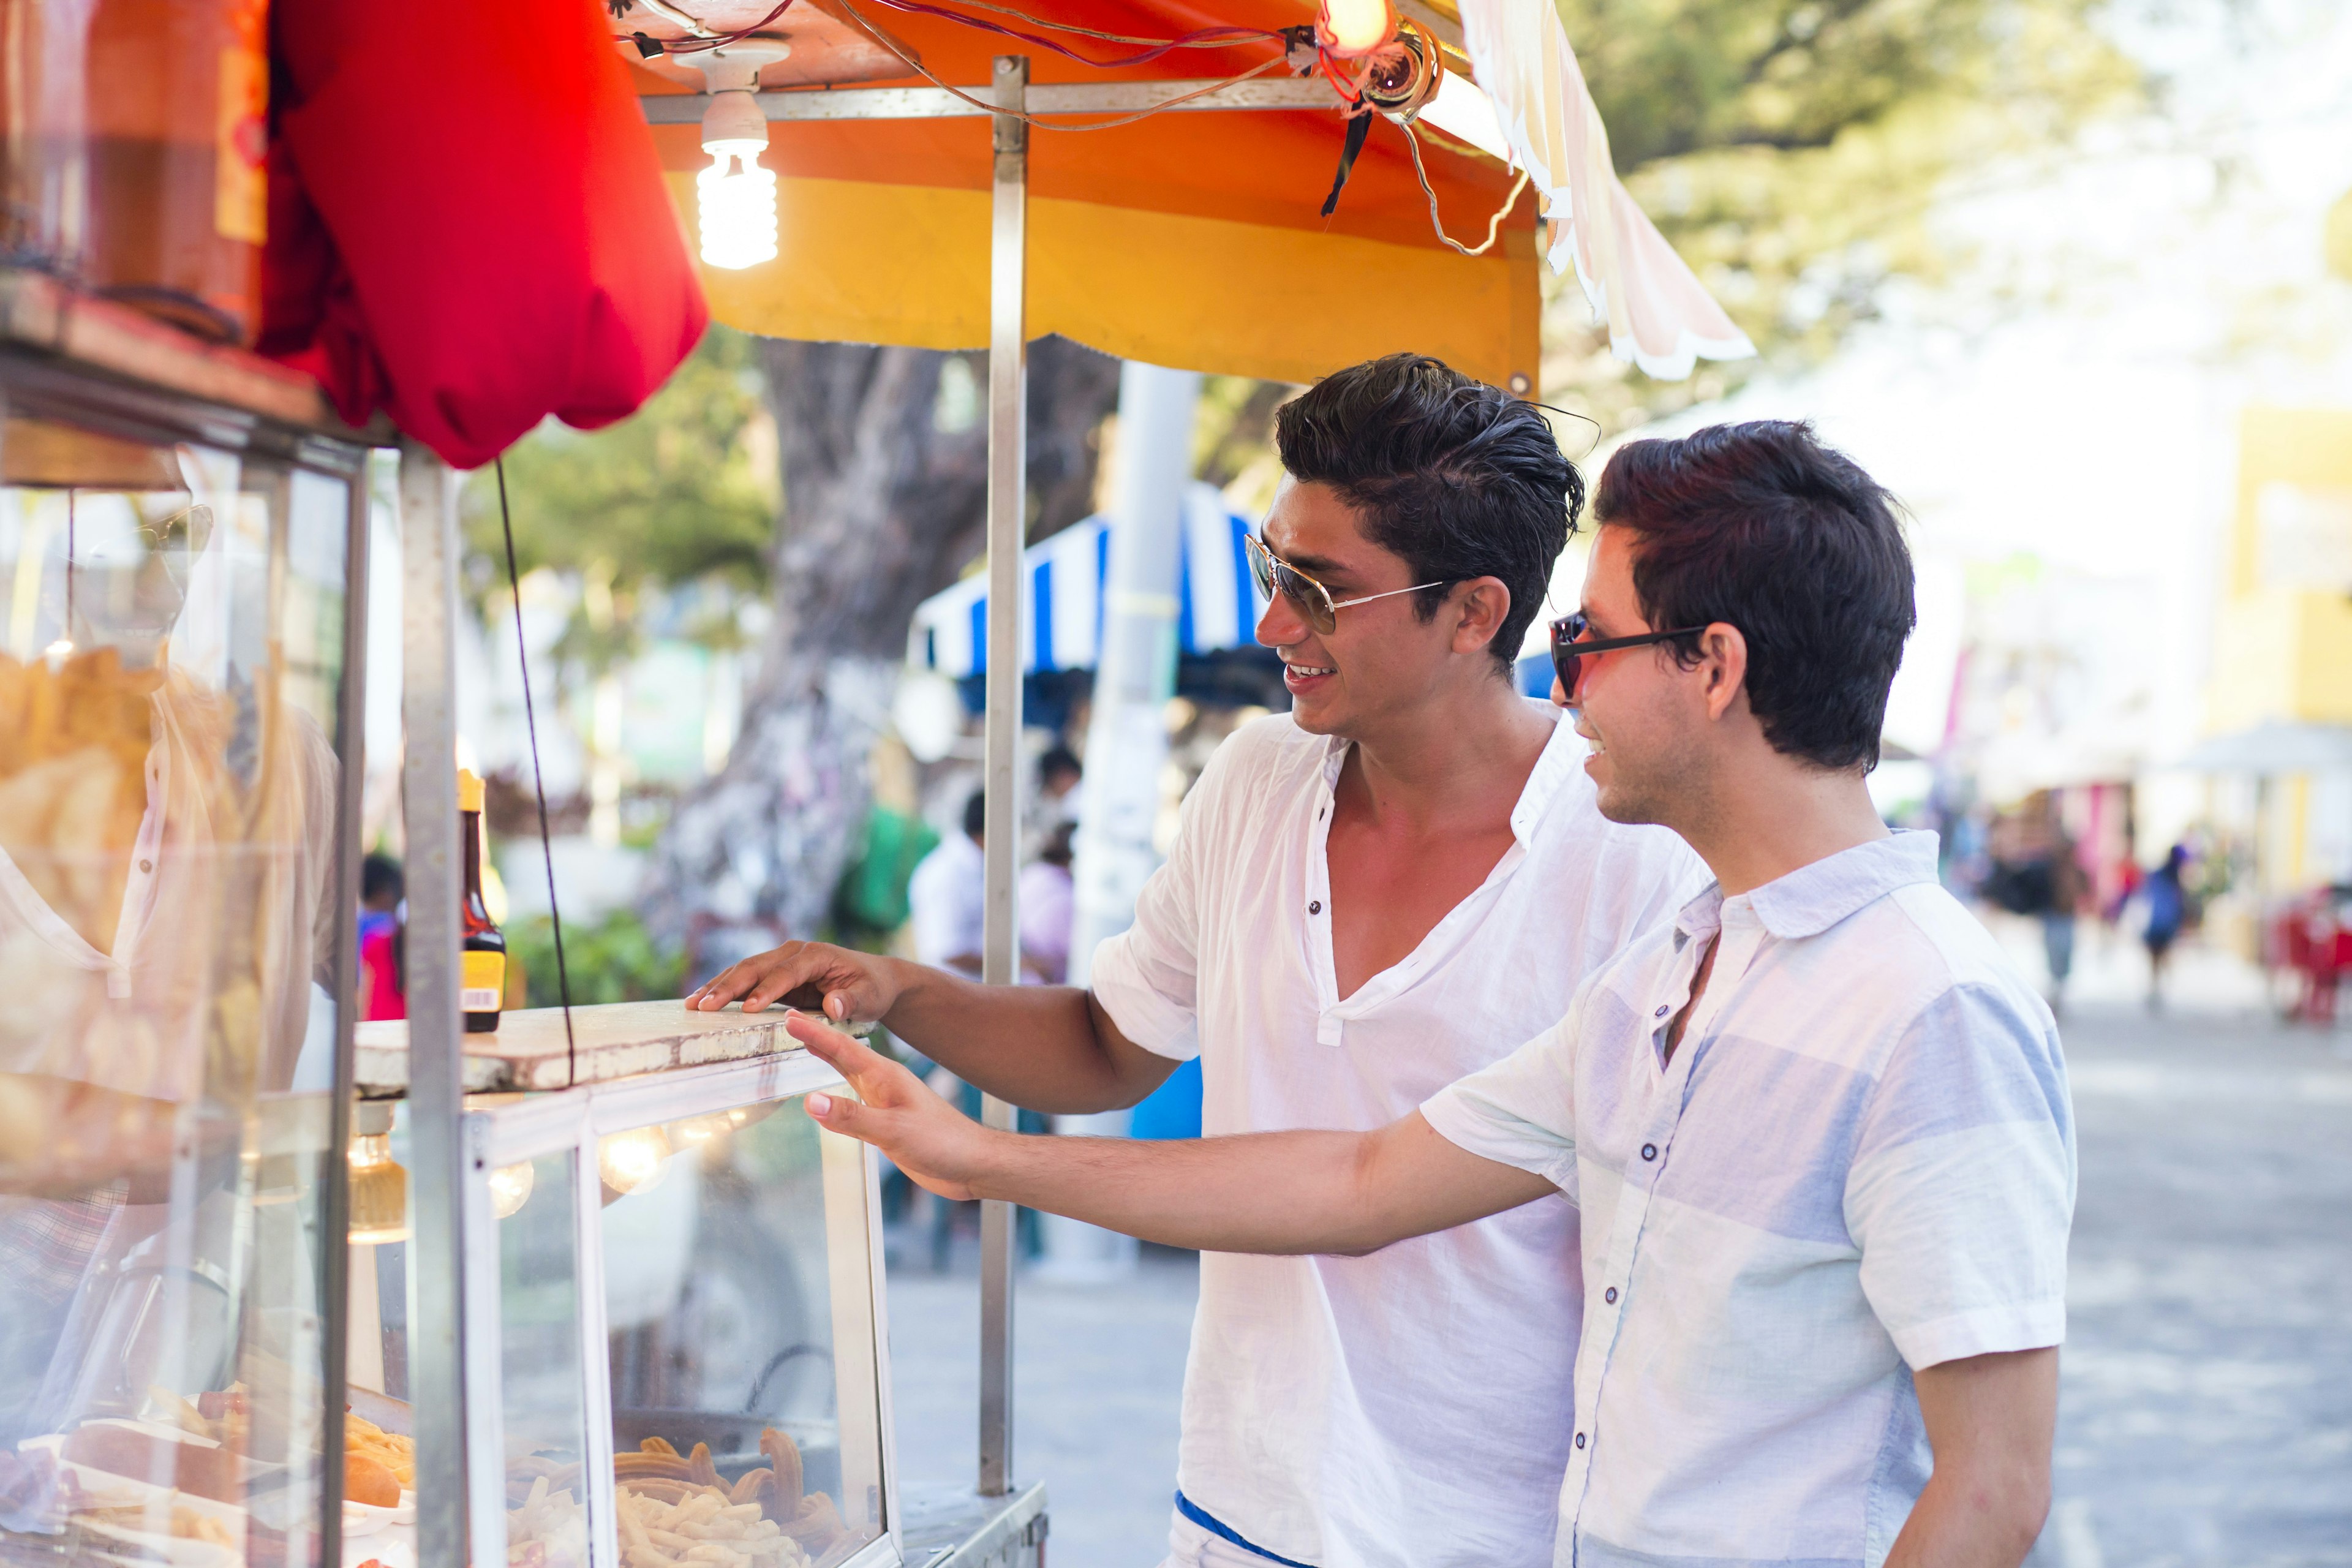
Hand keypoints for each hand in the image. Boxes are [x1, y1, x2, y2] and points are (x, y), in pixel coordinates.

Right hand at [686, 940, 897, 1020]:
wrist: (873, 979)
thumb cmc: (872, 988)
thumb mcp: (869, 996)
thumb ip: (851, 1001)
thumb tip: (834, 1006)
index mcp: (816, 955)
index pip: (786, 972)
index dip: (766, 989)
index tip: (749, 1008)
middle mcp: (794, 952)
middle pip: (755, 967)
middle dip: (728, 987)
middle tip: (703, 1007)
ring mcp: (781, 961)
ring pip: (743, 971)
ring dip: (718, 987)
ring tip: (692, 1005)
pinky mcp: (774, 974)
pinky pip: (745, 980)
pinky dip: (724, 990)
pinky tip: (703, 1002)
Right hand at [789, 1013, 996, 1200]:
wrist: (973, 1164)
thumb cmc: (943, 1144)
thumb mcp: (892, 1131)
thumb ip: (851, 1117)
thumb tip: (811, 1101)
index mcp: (885, 1076)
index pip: (841, 1049)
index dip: (814, 1032)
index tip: (789, 1016)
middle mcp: (883, 1084)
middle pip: (841, 1055)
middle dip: (815, 1037)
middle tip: (790, 1020)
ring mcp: (886, 1101)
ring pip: (848, 1075)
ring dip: (825, 1060)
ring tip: (807, 1045)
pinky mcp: (888, 1121)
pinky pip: (853, 1100)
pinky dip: (835, 1093)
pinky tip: (832, 1097)